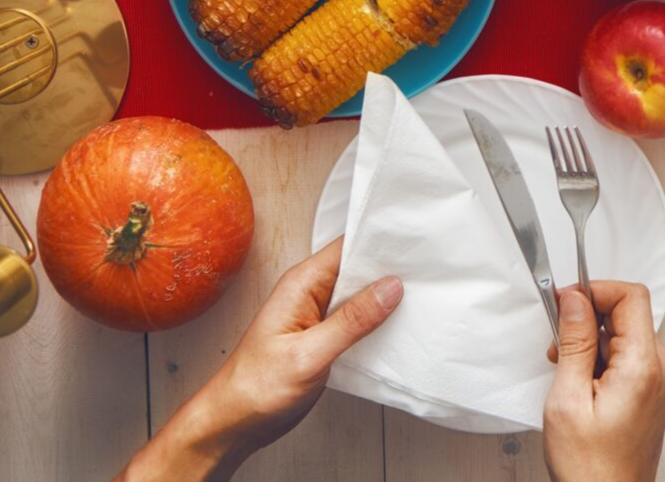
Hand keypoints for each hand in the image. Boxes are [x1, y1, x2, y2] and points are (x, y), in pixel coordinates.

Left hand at [118, 238, 401, 481]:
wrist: (234, 423)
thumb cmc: (256, 388)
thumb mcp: (308, 355)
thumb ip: (351, 321)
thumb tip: (390, 287)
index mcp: (302, 283)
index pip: (348, 247)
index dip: (381, 241)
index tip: (416, 241)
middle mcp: (310, 292)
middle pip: (358, 267)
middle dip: (391, 268)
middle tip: (430, 269)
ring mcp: (318, 314)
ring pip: (360, 293)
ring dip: (387, 296)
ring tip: (424, 294)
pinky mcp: (325, 335)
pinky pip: (357, 317)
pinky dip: (378, 319)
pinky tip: (399, 325)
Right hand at [543, 282, 664, 481]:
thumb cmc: (591, 467)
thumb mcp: (568, 399)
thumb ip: (574, 342)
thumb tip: (575, 301)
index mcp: (644, 366)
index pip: (630, 296)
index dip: (594, 290)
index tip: (566, 302)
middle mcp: (661, 369)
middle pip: (628, 312)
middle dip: (589, 318)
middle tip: (559, 343)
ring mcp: (660, 380)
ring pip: (626, 333)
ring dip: (593, 340)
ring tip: (568, 371)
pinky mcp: (653, 391)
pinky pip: (629, 354)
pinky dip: (602, 357)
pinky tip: (582, 381)